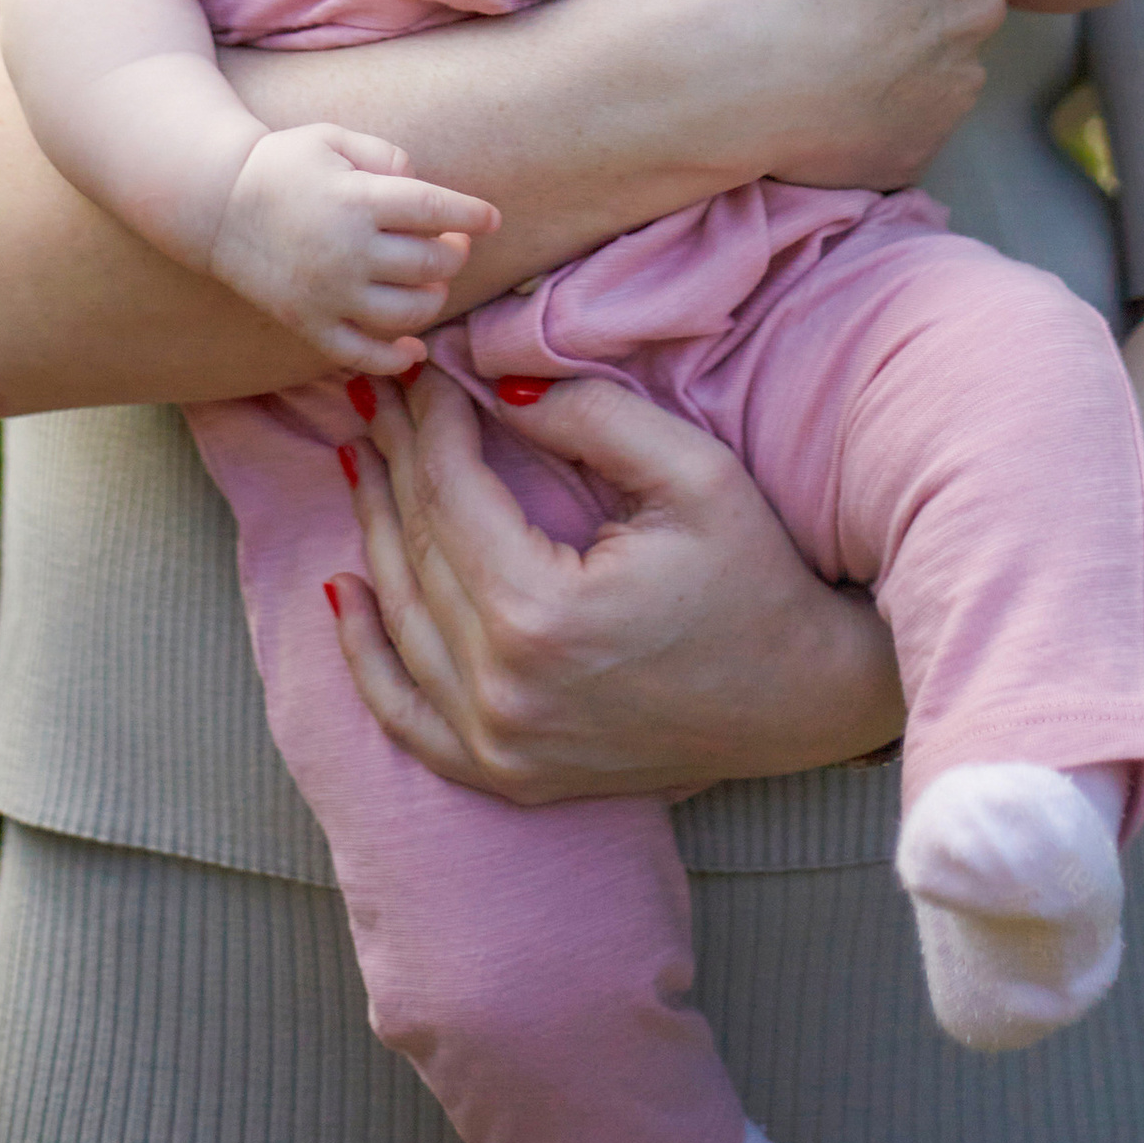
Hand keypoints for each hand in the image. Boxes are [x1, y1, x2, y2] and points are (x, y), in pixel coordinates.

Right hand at [211, 124, 498, 373]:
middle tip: (451, 244)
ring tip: (429, 281)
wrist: (215, 204)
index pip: (434, 211)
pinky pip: (362, 354)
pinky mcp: (309, 324)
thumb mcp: (333, 138)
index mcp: (357, 199)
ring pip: (408, 312)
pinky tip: (413, 347)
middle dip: (454, 254)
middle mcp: (348, 251)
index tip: (491, 218)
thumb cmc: (282, 164)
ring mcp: (328, 294)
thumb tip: (421, 184)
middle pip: (430, 264)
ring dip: (433, 298)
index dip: (470, 215)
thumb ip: (385, 155)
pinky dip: (395, 357)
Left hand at [326, 368, 903, 803]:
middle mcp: (502, 690)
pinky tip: (342, 593)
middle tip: (379, 394)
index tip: (427, 367)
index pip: (453, 492)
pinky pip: (407, 718)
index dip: (433, 421)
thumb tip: (495, 387)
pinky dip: (366, 657)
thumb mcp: (691, 472)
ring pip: (402, 620)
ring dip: (373, 531)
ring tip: (362, 457)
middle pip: (418, 550)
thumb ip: (590, 416)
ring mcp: (499, 744)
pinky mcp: (509, 775)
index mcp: (541, 613)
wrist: (801, 697)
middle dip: (397, 459)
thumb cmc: (754, 576)